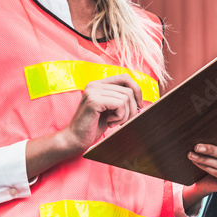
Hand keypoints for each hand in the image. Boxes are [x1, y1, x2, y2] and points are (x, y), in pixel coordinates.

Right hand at [25, 74, 141, 178]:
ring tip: (114, 122)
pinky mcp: (93, 100)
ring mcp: (93, 91)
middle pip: (129, 90)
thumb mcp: (110, 110)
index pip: (125, 77)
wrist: (74, 139)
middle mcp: (95, 84)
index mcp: (99, 84)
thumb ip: (121, 100)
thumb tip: (141, 101)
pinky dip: (120, 117)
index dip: (137, 90)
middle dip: (132, 108)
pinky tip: (109, 123)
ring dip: (125, 115)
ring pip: (126, 98)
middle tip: (123, 121)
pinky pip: (120, 104)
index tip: (138, 106)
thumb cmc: (93, 127)